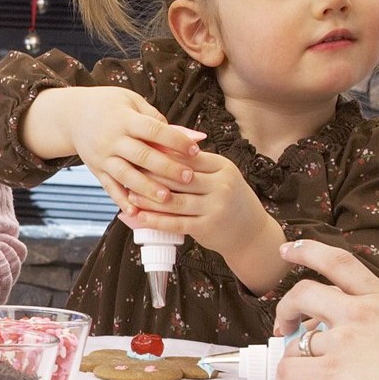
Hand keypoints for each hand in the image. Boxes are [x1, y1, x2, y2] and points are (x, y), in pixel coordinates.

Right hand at [22, 87, 203, 215]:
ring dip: (147, 188)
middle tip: (189, 177)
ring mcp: (102, 157)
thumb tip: (188, 135)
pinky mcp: (96, 170)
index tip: (195, 150)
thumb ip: (156, 118)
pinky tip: (135, 212)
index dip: (175, 140)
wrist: (72, 115)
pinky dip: (121, 200)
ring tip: (167, 199)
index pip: (153, 130)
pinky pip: (109, 187)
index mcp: (124, 119)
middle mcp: (112, 139)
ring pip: (126, 175)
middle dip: (166, 168)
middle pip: (142, 155)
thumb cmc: (109, 105)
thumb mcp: (131, 101)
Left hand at [123, 150, 263, 249]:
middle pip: (178, 177)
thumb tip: (159, 147)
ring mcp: (216, 207)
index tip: (139, 152)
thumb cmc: (227, 198)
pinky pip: (175, 222)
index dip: (162, 155)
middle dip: (151, 175)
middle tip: (127, 171)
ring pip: (174, 201)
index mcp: (222, 166)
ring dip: (148, 198)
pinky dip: (154, 220)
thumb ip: (196, 164)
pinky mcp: (207, 227)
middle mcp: (221, 185)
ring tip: (129, 194)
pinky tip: (139, 216)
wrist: (250, 232)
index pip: (187, 157)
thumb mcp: (219, 175)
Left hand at [271, 240, 378, 379]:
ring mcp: (344, 342)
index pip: (340, 263)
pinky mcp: (331, 372)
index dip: (308, 251)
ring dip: (286, 357)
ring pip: (294, 341)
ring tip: (291, 377)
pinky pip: (290, 371)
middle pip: (303, 293)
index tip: (288, 250)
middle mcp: (361, 314)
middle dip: (286, 307)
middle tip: (284, 324)